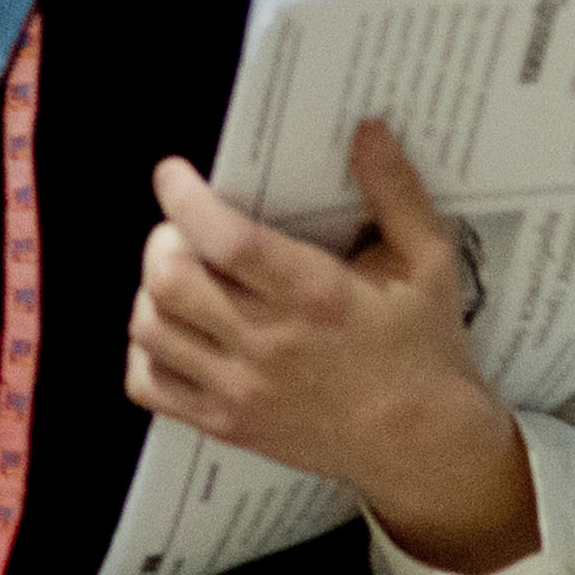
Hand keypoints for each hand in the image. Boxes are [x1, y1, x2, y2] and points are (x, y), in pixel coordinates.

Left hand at [125, 119, 538, 574]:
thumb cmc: (422, 346)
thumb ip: (396, 190)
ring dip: (151, 290)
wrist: (423, 445)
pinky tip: (175, 329)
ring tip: (180, 274)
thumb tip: (367, 130)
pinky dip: (146, 350)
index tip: (174, 175)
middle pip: (169, 281)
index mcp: (315, 296)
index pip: (226, 240)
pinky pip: (150, 385)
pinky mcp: (227, 424)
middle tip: (182, 228)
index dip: (185, 200)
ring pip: (151, 328)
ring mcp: (241, 390)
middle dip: (162, 240)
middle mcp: (269, 344)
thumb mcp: (428, 259)